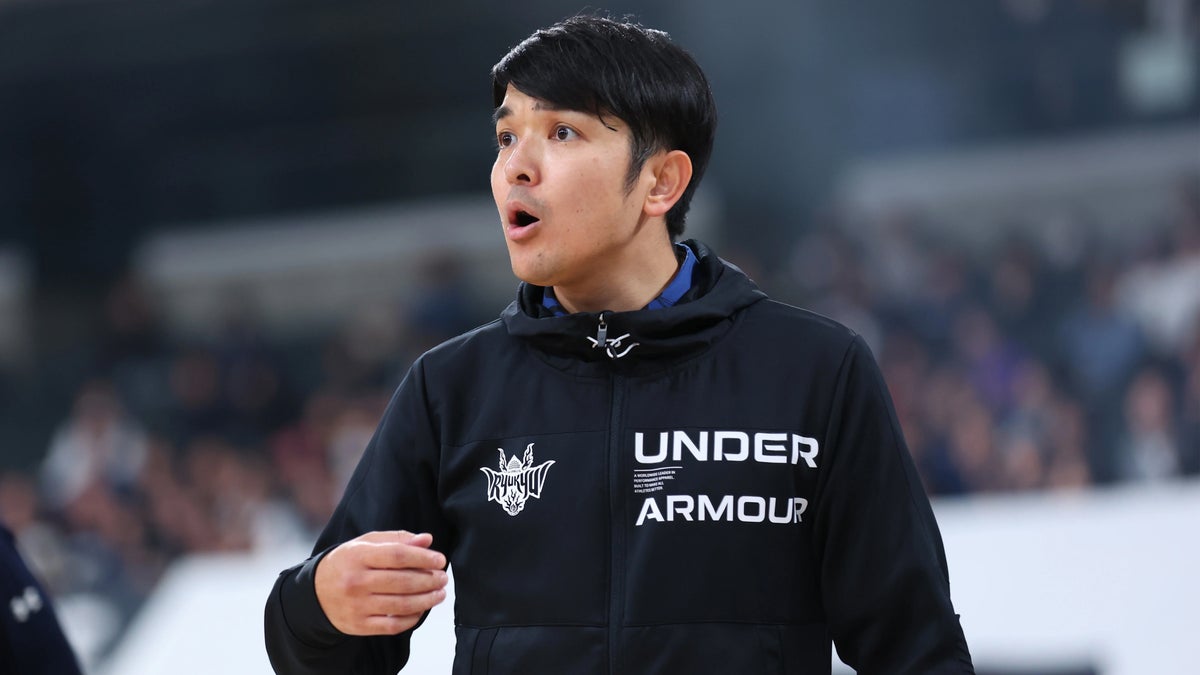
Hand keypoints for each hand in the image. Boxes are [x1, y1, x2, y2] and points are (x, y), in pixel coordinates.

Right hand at [314, 530, 447, 635]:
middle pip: (402, 582)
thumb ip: (397, 539)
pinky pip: (392, 625)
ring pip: (401, 605)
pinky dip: (412, 618)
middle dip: (430, 580)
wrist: (315, 593)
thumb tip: (427, 540)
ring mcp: (357, 606)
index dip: (423, 558)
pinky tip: (422, 609)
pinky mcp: (358, 625)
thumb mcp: (367, 543)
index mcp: (358, 556)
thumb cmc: (349, 562)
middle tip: (443, 577)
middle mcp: (356, 582)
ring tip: (440, 593)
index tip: (440, 560)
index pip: (398, 555)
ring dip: (427, 600)